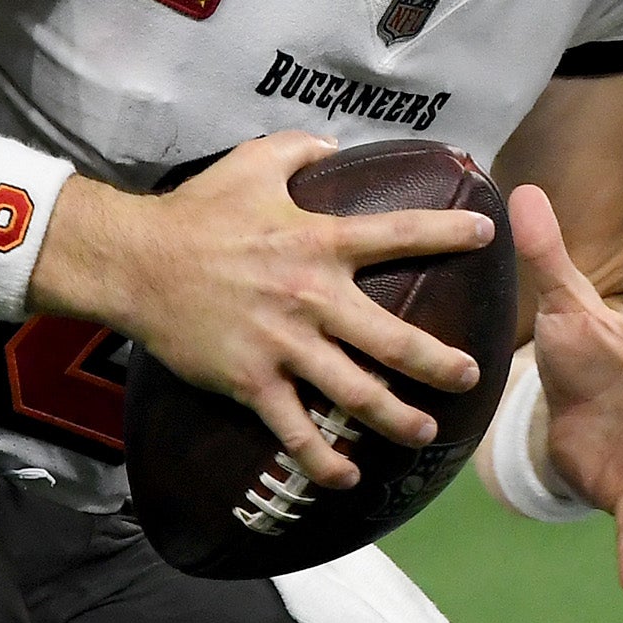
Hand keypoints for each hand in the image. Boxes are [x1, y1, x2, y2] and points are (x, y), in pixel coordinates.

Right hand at [37, 133, 489, 487]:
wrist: (135, 263)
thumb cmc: (197, 212)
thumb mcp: (253, 162)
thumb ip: (300, 149)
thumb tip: (334, 145)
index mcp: (320, 242)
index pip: (400, 234)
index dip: (448, 232)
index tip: (487, 234)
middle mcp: (312, 298)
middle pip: (393, 340)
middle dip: (439, 363)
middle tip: (471, 376)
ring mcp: (283, 345)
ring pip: (354, 393)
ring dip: (396, 419)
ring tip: (424, 432)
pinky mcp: (251, 381)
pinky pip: (293, 430)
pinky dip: (321, 460)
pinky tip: (347, 478)